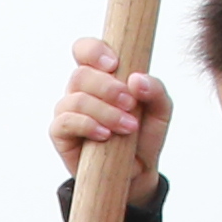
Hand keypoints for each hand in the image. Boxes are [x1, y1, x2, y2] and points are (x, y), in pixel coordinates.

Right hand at [48, 38, 171, 178]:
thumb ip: (156, 90)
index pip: (84, 50)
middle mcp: (81, 90)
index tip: (115, 64)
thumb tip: (136, 79)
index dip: (93, 50)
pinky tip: (105, 136)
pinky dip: (88, 126)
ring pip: (76, 99)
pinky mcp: (61, 134)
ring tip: (127, 127)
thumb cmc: (144, 134)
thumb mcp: (161, 110)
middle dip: (108, 88)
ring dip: (105, 111)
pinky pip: (65, 122)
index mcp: (101, 75)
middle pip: (81, 74)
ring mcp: (68, 111)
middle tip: (131, 104)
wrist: (137, 171)